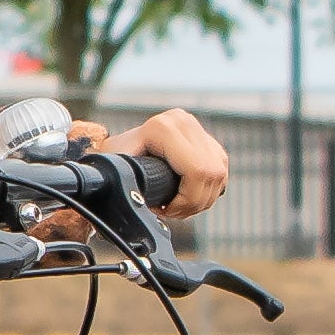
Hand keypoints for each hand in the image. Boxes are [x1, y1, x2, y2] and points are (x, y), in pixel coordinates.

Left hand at [113, 108, 231, 225]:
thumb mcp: (115, 168)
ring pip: (219, 175)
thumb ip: (124, 178)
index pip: (197, 171)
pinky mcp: (208, 141)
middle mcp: (184, 123)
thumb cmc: (115, 160)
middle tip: (171, 211)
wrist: (120, 148)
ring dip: (201, 200)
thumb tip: (136, 198)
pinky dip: (207, 191)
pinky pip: (220, 173)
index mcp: (164, 128)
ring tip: (176, 205)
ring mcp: (198, 129)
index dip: (186, 200)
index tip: (165, 209)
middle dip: (194, 203)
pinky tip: (187, 196)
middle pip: (211, 174)